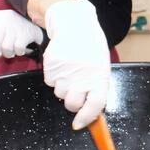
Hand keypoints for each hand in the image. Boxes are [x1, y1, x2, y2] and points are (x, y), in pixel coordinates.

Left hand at [0, 9, 43, 59]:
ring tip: (10, 51)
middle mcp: (4, 18)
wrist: (33, 28)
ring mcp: (16, 25)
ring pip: (6, 46)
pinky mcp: (26, 33)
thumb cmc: (10, 31)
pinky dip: (17, 52)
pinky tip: (19, 49)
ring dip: (7, 53)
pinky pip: (17, 48)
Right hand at [42, 0, 109, 128]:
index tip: (79, 124)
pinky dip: (54, 77)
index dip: (86, 118)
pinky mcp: (51, 67)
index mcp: (99, 77)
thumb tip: (90, 109)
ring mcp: (65, 73)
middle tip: (75, 91)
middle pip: (72, 104)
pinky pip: (50, 82)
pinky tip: (62, 65)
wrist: (74, 25)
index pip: (94, 106)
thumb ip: (96, 86)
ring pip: (59, 93)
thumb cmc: (90, 46)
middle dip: (72, 103)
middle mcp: (82, 77)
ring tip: (70, 71)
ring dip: (63, 87)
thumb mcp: (100, 65)